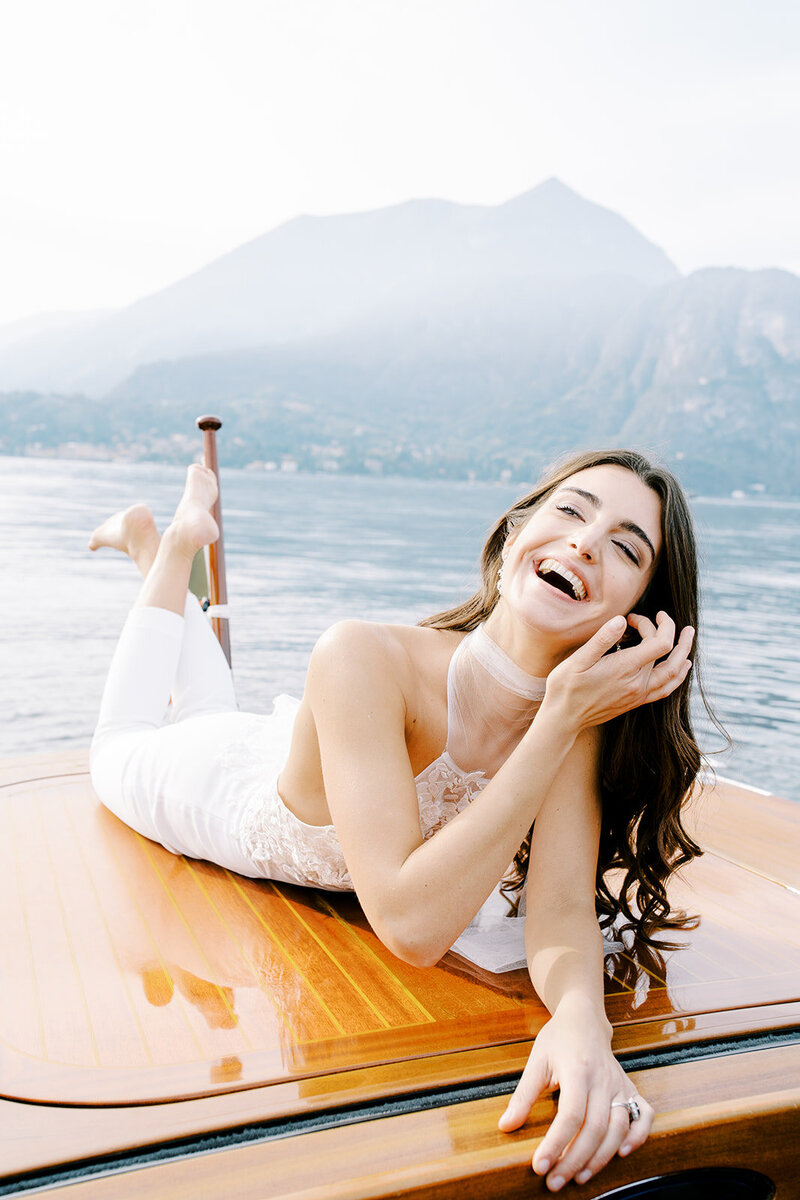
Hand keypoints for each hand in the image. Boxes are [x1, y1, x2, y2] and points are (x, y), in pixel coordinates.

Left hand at [498, 1008, 652, 1189]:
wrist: (584, 1017)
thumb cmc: (558, 1038)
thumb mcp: (536, 1061)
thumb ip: (522, 1095)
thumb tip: (506, 1126)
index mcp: (578, 1070)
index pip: (570, 1115)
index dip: (556, 1144)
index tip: (539, 1166)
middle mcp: (603, 1079)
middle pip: (594, 1129)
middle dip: (574, 1160)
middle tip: (554, 1182)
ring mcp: (620, 1084)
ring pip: (619, 1129)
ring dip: (600, 1158)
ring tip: (579, 1177)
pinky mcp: (630, 1087)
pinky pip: (644, 1115)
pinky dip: (638, 1137)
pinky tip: (621, 1153)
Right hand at [544, 611, 693, 731]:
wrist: (563, 719)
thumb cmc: (566, 687)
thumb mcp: (578, 660)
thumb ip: (602, 639)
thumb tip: (621, 620)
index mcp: (625, 669)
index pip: (660, 644)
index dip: (658, 625)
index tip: (640, 616)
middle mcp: (637, 684)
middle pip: (667, 654)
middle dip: (667, 632)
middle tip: (661, 616)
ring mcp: (638, 695)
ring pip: (673, 674)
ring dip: (684, 653)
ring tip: (688, 637)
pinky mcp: (636, 702)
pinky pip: (666, 688)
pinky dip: (678, 674)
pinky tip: (682, 666)